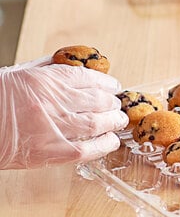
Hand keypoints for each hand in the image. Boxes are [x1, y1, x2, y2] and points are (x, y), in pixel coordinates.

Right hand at [0, 56, 127, 169]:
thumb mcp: (24, 72)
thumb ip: (52, 68)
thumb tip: (78, 64)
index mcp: (50, 80)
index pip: (92, 79)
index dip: (108, 84)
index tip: (114, 87)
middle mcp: (56, 102)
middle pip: (99, 101)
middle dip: (113, 103)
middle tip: (117, 106)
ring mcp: (54, 128)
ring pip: (97, 124)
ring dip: (113, 122)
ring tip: (118, 121)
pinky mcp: (50, 152)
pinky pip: (86, 150)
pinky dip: (103, 145)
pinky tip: (110, 142)